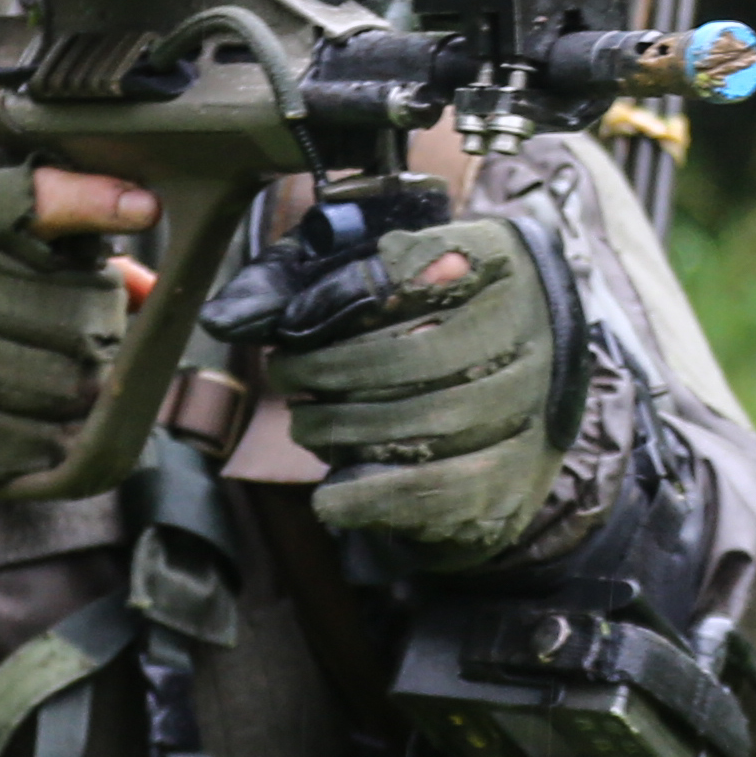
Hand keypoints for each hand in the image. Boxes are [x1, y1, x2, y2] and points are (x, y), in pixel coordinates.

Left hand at [210, 208, 588, 566]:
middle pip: (417, 356)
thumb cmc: (427, 316)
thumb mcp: (374, 275)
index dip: (348, 297)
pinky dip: (372, 496)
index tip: (295, 325)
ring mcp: (530, 406)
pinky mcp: (515, 475)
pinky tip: (332, 493)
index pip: (421, 266)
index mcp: (498, 260)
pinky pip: (439, 491)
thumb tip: (225, 317)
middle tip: (288, 377)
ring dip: (345, 431)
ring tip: (308, 424)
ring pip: (426, 424)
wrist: (516, 387)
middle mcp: (531, 329)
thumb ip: (301, 280)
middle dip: (330, 373)